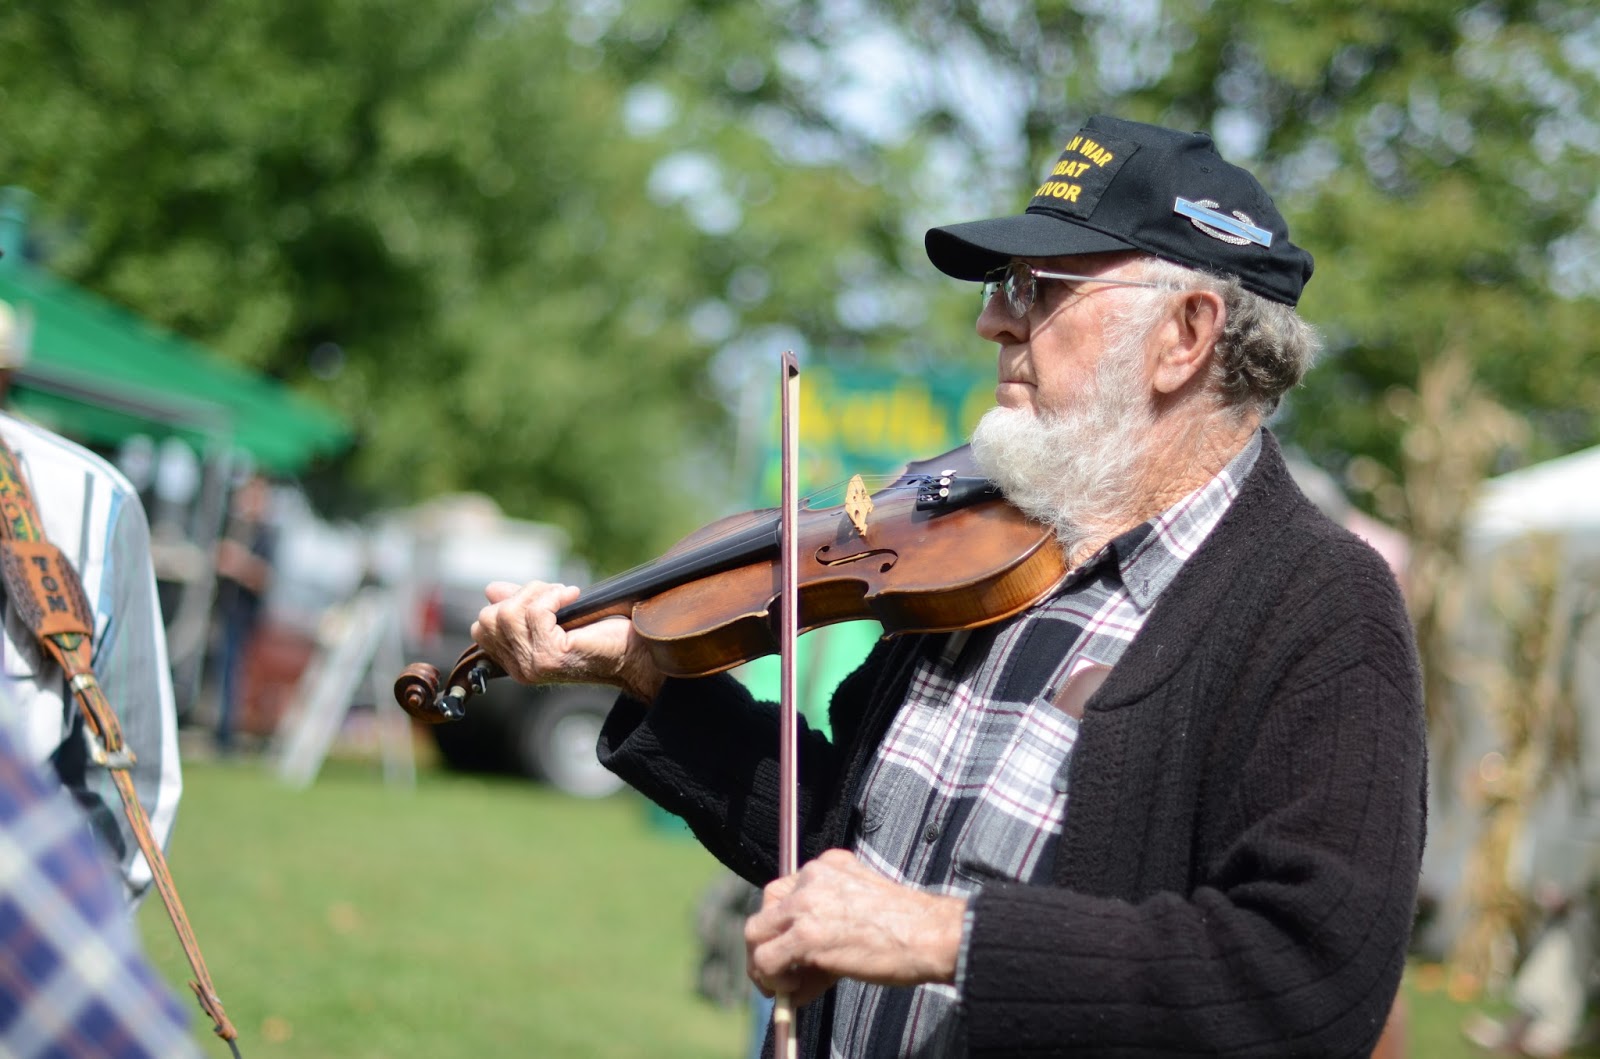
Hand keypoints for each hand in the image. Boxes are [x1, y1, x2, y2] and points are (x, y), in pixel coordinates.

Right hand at [470, 580, 664, 700]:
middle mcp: (520, 669)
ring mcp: (533, 664)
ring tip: (564, 596)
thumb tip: (492, 589)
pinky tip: (572, 596)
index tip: (541, 599)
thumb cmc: (600, 634)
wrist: (635, 651)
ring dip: (539, 593)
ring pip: (509, 613)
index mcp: (516, 662)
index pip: (482, 628)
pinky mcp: (551, 655)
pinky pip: (535, 612)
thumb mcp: (553, 616)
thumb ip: (521, 606)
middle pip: (489, 618)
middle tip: (554, 596)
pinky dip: (554, 595)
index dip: (506, 603)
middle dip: (521, 595)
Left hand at [744, 849, 965, 1006]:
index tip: (798, 950)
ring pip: (755, 933)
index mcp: (829, 864)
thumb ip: (830, 917)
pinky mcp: (806, 936)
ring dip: (764, 965)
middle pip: (766, 907)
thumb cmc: (907, 928)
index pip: (786, 890)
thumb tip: (801, 962)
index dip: (786, 924)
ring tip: (786, 986)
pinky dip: (772, 980)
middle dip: (769, 942)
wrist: (931, 935)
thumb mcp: (864, 902)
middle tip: (783, 972)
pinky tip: (795, 992)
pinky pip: (766, 960)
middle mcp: (812, 876)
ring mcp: (806, 905)